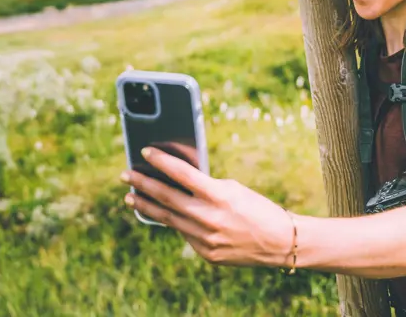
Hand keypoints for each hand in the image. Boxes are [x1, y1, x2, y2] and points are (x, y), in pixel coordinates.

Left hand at [121, 147, 295, 267]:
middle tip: (126, 175)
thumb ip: (205, 187)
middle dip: (143, 184)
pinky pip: (184, 234)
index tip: (144, 151)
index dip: (161, 161)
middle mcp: (209, 218)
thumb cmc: (257, 208)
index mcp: (218, 195)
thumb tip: (179, 182)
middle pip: (167, 197)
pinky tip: (162, 214)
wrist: (280, 242)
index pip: (182, 174)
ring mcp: (205, 239)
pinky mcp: (206, 254)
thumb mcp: (233, 189)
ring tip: (130, 197)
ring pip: (168, 219)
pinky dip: (173, 222)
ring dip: (147, 206)